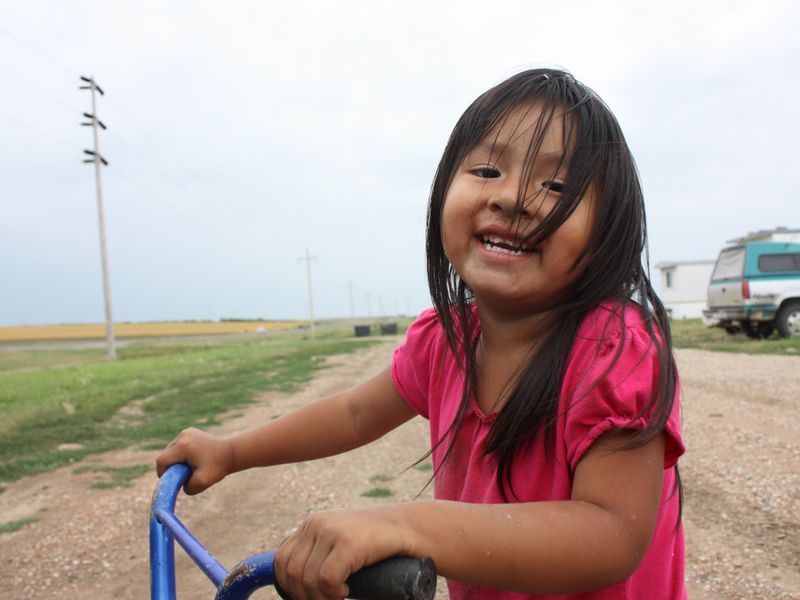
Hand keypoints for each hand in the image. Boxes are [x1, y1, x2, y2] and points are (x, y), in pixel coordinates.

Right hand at [155, 427, 234, 494]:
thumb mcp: (202, 482)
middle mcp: (183, 435)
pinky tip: (193, 459)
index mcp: (184, 446)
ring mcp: (186, 432)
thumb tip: (177, 484)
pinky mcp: (189, 431)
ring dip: (176, 460)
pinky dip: (181, 454)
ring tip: (190, 466)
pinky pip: (177, 446)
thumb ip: (187, 487)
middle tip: (183, 475)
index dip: (163, 473)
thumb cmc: (218, 467)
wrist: (231, 453)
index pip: (162, 461)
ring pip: (170, 450)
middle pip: (165, 455)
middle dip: (171, 467)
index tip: (173, 480)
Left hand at [275, 506, 411, 599]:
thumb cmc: (376, 544)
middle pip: (293, 573)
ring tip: (338, 598)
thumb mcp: (340, 543)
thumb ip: (320, 554)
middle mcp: (317, 523)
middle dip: (306, 597)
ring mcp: (332, 530)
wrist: (410, 529)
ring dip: (322, 599)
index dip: (289, 587)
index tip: (306, 598)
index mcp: (311, 524)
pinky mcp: (348, 542)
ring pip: (308, 580)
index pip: (282, 560)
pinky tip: (346, 593)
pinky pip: (327, 579)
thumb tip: (296, 588)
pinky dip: (333, 595)